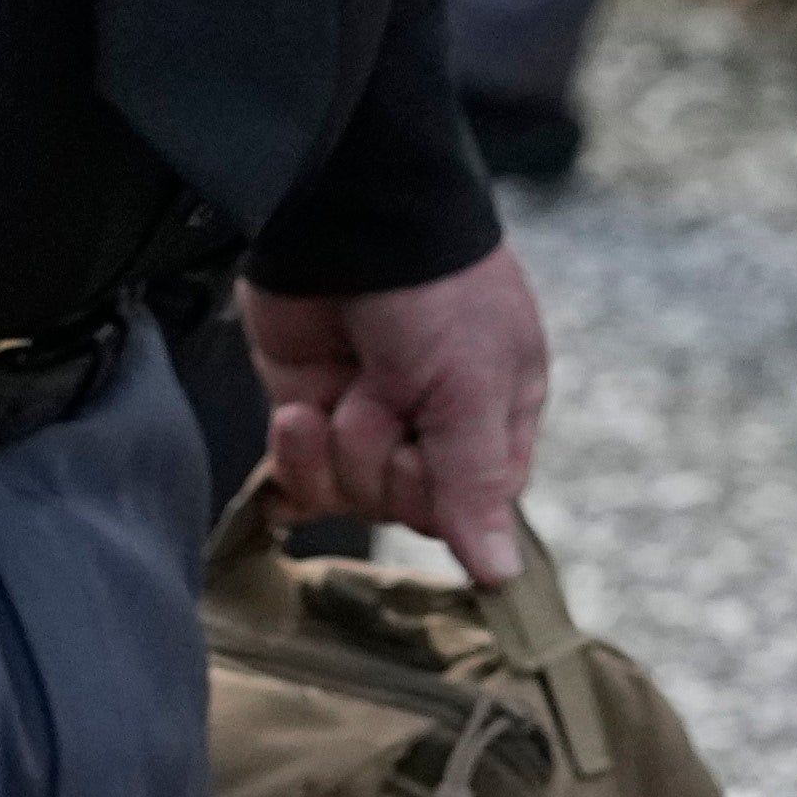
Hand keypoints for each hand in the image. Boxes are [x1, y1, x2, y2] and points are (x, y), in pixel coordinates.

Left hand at [243, 248, 548, 586]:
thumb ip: (476, 484)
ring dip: (339, 445)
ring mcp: (366, 418)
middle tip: (385, 394)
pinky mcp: (307, 406)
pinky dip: (295, 456)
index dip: (443, 492)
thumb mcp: (471, 387)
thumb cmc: (432, 294)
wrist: (346, 219)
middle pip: (406, 506)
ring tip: (341, 388)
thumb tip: (501, 578)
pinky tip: (295, 418)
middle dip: (384, 456)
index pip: (474, 508)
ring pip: (350, 494)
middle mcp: (433, 426)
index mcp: (495, 417)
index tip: (430, 446)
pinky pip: (301, 476)